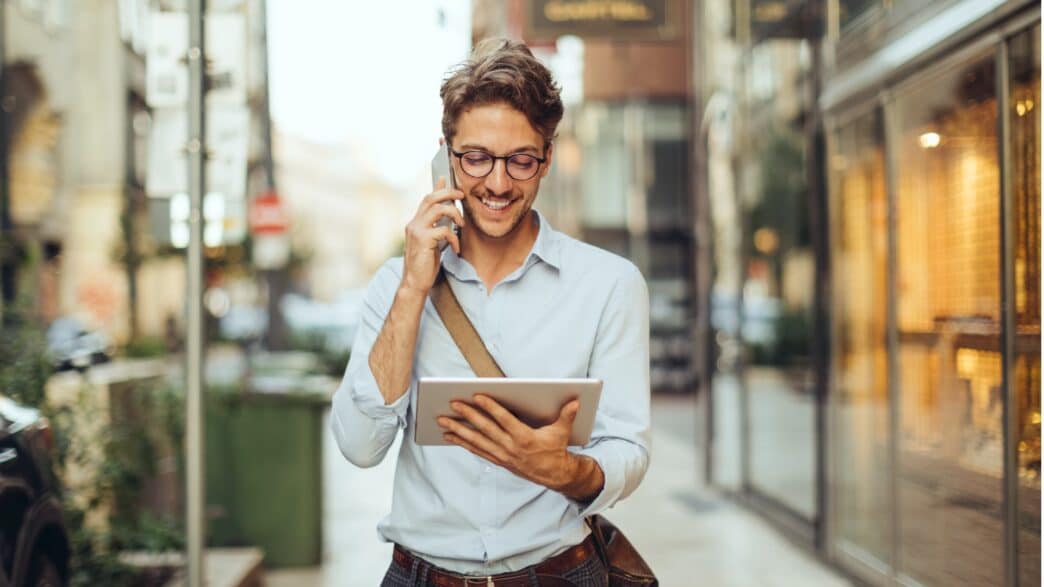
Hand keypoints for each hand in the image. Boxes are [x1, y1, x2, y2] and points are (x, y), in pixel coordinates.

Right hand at [400, 177, 464, 294]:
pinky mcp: (423, 240)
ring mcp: (416, 230)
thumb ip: (437, 228)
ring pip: (438, 209)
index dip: (437, 188)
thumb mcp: (433, 243)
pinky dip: (454, 238)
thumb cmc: (425, 264)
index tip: (445, 178)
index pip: (427, 199)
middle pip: (432, 198)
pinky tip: (456, 248)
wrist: (415, 283)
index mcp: (415, 223)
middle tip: (462, 196)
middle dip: (449, 193)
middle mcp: (413, 223)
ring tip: (462, 225)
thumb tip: (447, 218)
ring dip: (455, 213)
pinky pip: (444, 230)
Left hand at [437, 395, 581, 491]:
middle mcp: (510, 447)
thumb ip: (566, 415)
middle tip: (452, 404)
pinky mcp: (499, 461)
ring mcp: (502, 455)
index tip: (476, 396)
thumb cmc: (557, 449)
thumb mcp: (562, 432)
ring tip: (443, 422)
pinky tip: (451, 436)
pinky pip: (478, 451)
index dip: (490, 407)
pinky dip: (463, 443)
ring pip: (476, 441)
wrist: (555, 475)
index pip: (503, 419)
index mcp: (524, 438)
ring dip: (458, 431)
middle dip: (467, 416)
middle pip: (485, 429)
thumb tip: (575, 401)